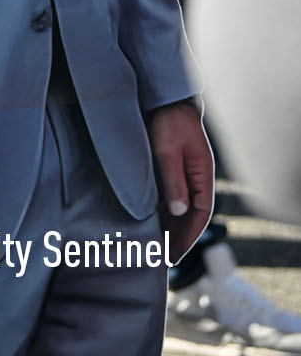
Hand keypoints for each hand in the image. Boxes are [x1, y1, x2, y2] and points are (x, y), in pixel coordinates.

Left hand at [149, 99, 213, 261]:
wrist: (164, 98)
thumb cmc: (169, 120)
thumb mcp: (168, 149)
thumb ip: (173, 178)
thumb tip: (178, 210)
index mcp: (203, 174)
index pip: (201, 213)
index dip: (189, 235)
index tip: (176, 253)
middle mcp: (196, 178)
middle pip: (191, 215)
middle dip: (179, 237)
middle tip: (164, 258)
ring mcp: (185, 175)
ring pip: (181, 208)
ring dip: (171, 227)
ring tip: (156, 247)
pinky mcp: (172, 170)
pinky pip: (171, 197)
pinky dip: (164, 213)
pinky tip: (152, 223)